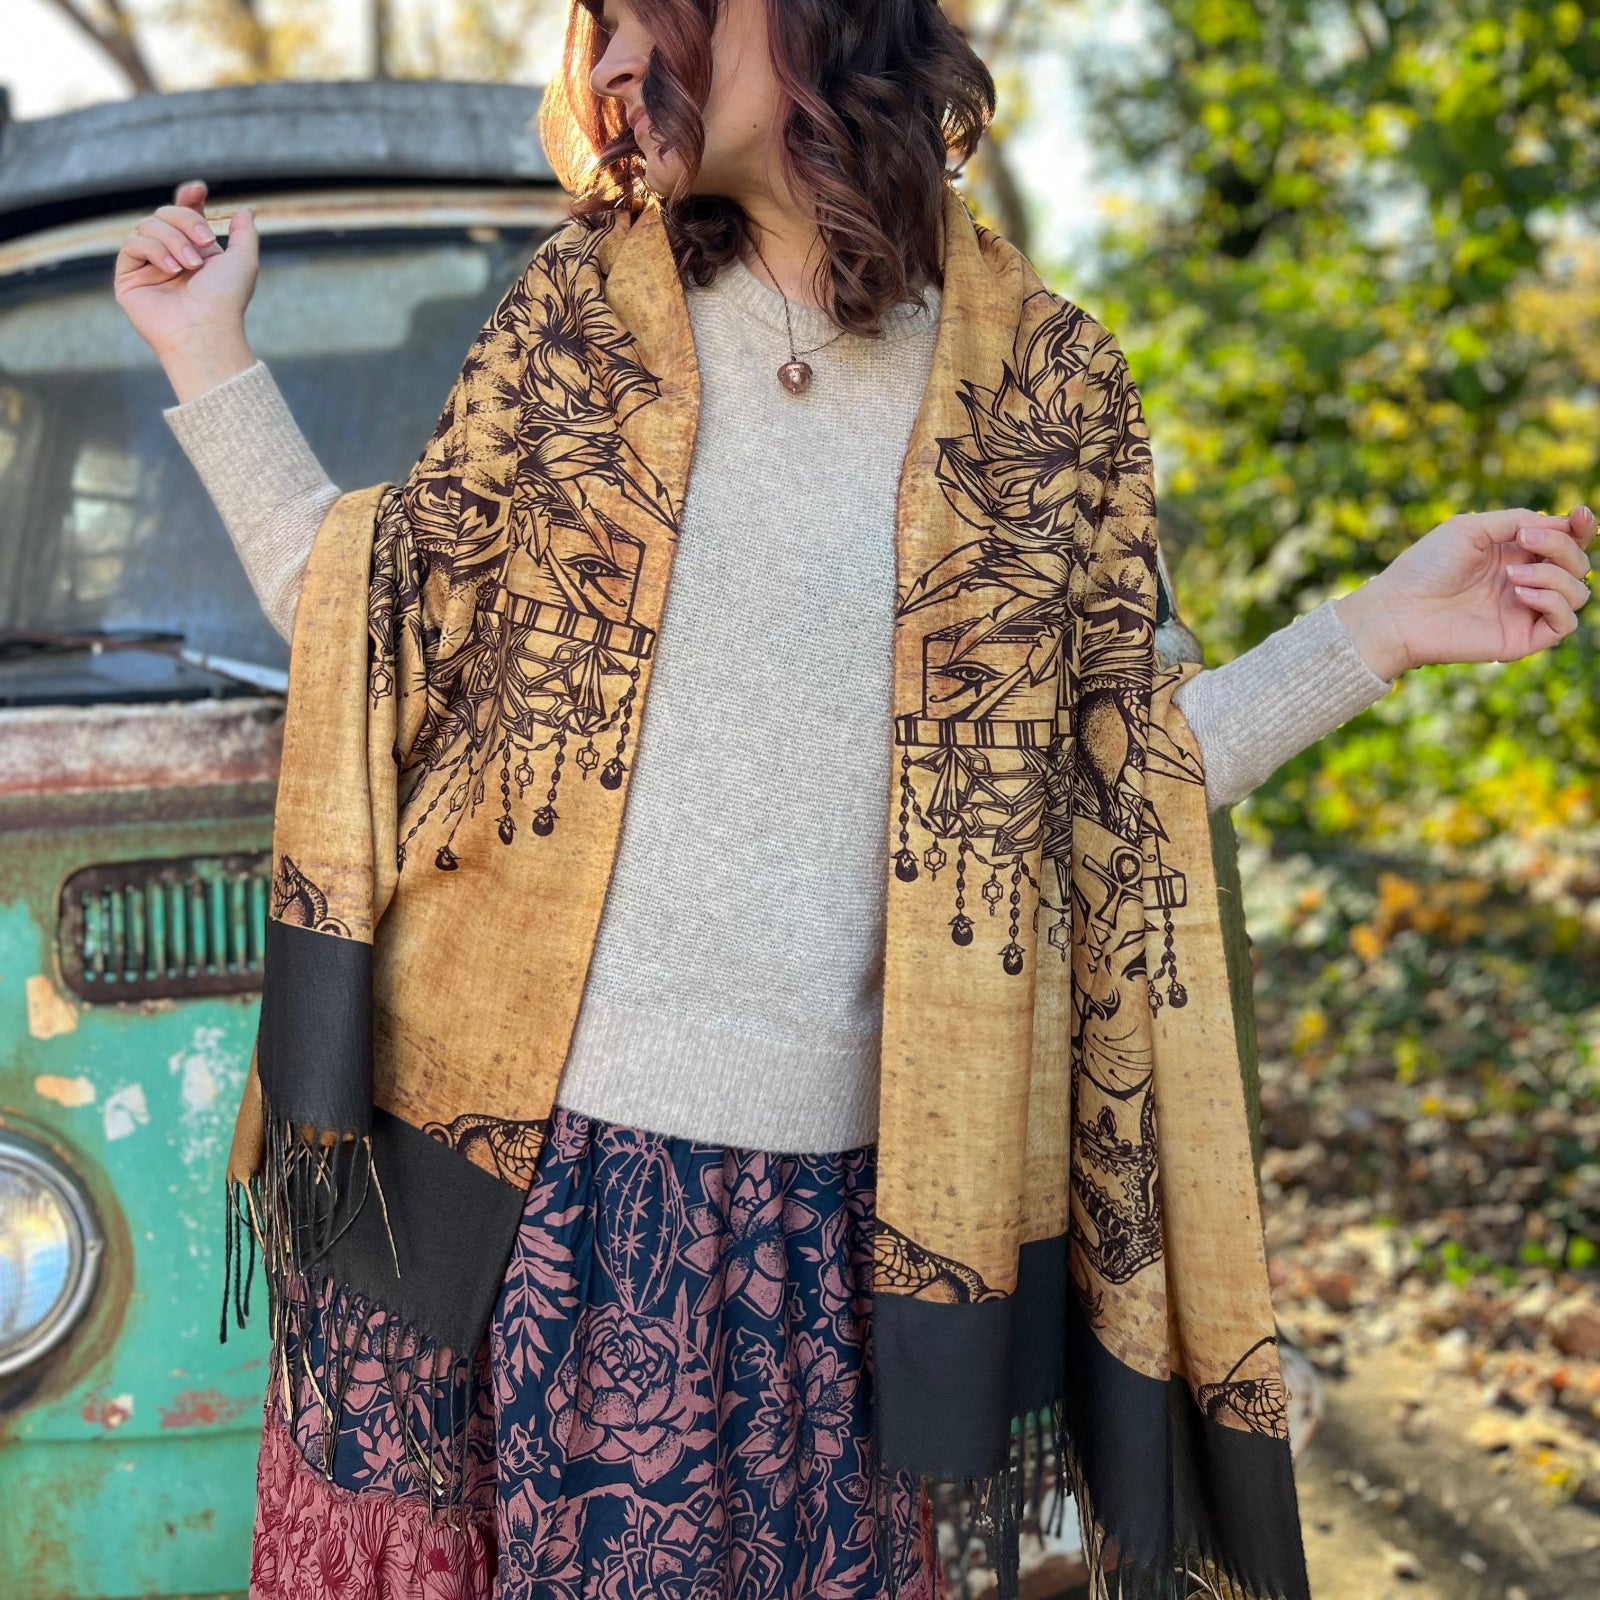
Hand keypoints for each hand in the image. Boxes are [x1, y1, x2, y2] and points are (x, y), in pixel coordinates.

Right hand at [113, 178, 259, 401]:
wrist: (205, 329)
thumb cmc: (226, 300)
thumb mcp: (244, 261)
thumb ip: (245, 233)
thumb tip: (246, 210)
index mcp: (197, 251)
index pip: (185, 214)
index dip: (188, 198)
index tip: (199, 189)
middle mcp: (172, 256)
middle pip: (166, 212)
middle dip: (186, 220)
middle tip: (205, 241)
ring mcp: (149, 265)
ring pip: (149, 224)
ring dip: (173, 240)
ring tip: (190, 266)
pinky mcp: (129, 276)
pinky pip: (133, 243)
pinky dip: (154, 250)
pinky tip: (171, 269)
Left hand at [1333, 505, 1595, 679]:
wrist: (1398, 610)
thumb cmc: (1425, 566)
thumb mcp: (1471, 528)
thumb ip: (1516, 520)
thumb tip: (1560, 522)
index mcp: (1516, 554)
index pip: (1567, 541)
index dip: (1581, 528)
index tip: (1579, 515)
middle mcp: (1526, 582)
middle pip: (1578, 563)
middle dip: (1563, 546)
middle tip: (1525, 540)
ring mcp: (1525, 612)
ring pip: (1578, 592)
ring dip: (1555, 574)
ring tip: (1512, 575)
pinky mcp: (1521, 639)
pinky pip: (1564, 624)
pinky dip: (1553, 602)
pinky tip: (1521, 592)